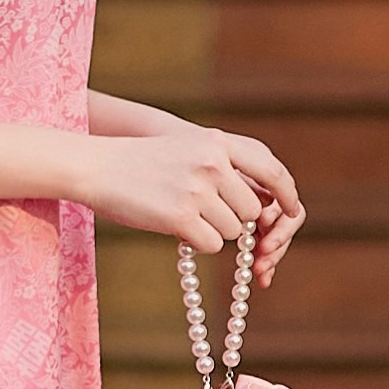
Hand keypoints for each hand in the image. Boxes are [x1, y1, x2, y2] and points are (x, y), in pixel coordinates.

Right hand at [84, 118, 301, 275]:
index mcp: (217, 142)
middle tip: (202, 211)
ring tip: (179, 210)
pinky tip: (171, 223)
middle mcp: (212, 163)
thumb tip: (265, 204)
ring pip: (231, 231)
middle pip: (250, 211)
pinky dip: (196, 242)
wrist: (97, 167)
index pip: (271, 170)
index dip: (286, 194)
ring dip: (212, 230)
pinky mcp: (181, 217)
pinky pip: (210, 245)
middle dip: (232, 218)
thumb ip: (226, 167)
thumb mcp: (190, 149)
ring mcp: (197, 190)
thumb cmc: (144, 163)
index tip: (291, 210)